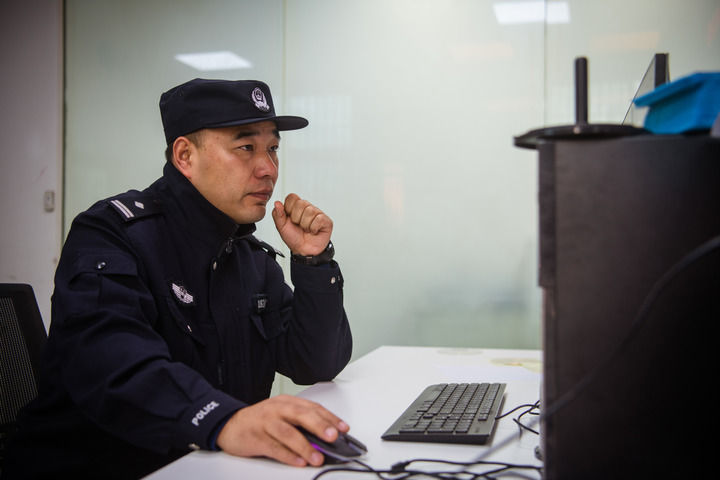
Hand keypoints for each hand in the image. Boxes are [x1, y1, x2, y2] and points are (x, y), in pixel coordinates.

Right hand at [215, 395, 349, 466]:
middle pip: (301, 415)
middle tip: (333, 436)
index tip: (343, 428)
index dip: (329, 418)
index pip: (312, 408)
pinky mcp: (255, 438)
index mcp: (287, 402)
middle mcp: (277, 409)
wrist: (229, 424)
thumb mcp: (282, 416)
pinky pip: (273, 448)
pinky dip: (288, 456)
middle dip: (319, 426)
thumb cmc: (260, 421)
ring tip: (317, 458)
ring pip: (288, 433)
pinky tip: (298, 462)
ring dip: (305, 446)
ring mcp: (265, 423)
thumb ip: (301, 424)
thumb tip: (326, 439)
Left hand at [271, 193, 332, 255]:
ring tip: (306, 229)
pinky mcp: (326, 220)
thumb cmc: (294, 238)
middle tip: (299, 226)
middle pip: (300, 203)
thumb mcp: (281, 227)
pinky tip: (313, 231)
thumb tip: (277, 203)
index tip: (290, 219)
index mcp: (296, 206)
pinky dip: (313, 228)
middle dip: (296, 219)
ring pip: (310, 212)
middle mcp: (307, 207)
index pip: (292, 197)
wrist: (304, 250)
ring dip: (305, 225)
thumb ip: (277, 215)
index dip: (288, 209)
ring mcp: (317, 213)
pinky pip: (318, 219)